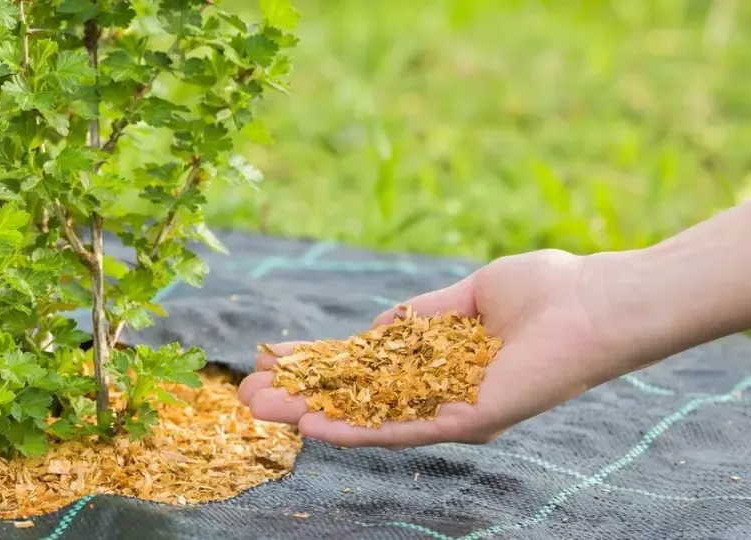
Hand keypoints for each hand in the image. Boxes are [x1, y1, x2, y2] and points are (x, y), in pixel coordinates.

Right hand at [237, 249, 633, 448]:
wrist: (595, 304)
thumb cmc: (544, 290)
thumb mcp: (466, 295)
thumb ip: (418, 317)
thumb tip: (373, 328)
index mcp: (436, 363)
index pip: (362, 367)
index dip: (316, 366)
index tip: (271, 362)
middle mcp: (437, 393)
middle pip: (355, 398)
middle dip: (300, 397)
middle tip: (248, 397)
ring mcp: (450, 410)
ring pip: (369, 420)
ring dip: (314, 418)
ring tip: (265, 413)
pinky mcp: (468, 422)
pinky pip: (405, 431)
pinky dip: (360, 431)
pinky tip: (319, 427)